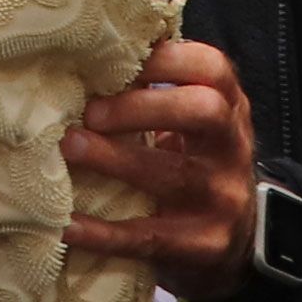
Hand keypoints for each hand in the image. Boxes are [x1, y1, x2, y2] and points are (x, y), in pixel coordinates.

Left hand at [64, 39, 258, 301]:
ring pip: (174, 174)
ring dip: (115, 159)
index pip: (211, 67)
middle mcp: (231, 148)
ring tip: (69, 147)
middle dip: (142, 106)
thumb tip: (76, 55)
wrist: (235, 241)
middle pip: (203, 111)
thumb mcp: (188, 121)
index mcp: (227, 107)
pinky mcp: (203, 245)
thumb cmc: (191, 162)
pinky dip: (103, 231)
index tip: (110, 59)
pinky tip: (65, 223)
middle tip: (90, 112)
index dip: (162, 58)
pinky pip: (149, 237)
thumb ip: (152, 90)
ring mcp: (222, 198)